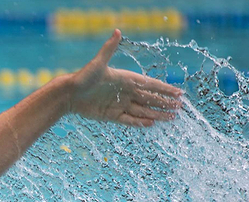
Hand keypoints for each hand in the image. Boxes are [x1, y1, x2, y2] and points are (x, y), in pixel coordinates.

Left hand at [68, 29, 182, 126]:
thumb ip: (109, 49)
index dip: (165, 89)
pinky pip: (129, 120)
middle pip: (150, 99)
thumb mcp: (97, 63)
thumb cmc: (83, 77)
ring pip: (143, 111)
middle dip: (165, 103)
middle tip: (180, 107)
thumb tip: (117, 31)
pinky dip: (140, 122)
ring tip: (171, 117)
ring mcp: (120, 104)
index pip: (150, 85)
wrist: (69, 94)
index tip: (179, 92)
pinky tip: (151, 124)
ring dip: (157, 114)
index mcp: (126, 79)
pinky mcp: (112, 115)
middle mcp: (126, 92)